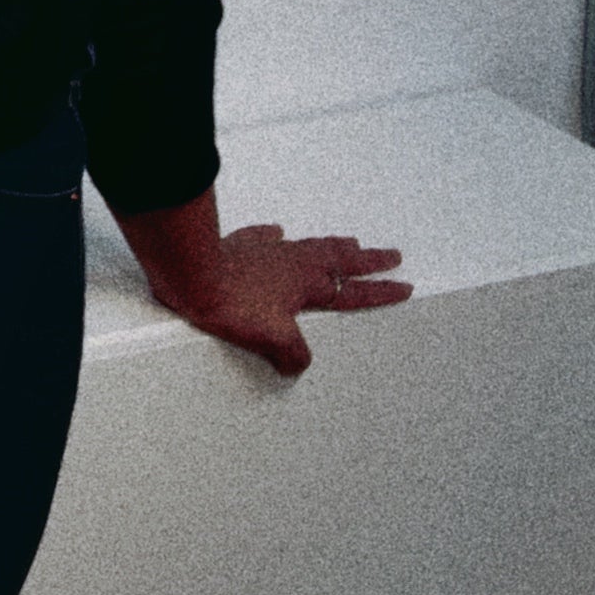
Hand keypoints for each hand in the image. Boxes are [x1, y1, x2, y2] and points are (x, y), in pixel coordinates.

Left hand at [117, 191, 407, 378]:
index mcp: (307, 284)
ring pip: (310, 244)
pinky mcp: (239, 245)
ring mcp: (267, 251)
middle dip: (369, 260)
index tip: (404, 287)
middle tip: (391, 255)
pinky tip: (277, 231)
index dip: (380, 292)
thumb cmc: (229, 302)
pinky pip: (263, 236)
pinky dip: (274, 235)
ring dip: (333, 245)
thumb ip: (293, 354)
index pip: (353, 292)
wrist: (190, 272)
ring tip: (350, 242)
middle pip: (341, 259)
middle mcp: (292, 262)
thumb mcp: (271, 339)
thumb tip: (296, 363)